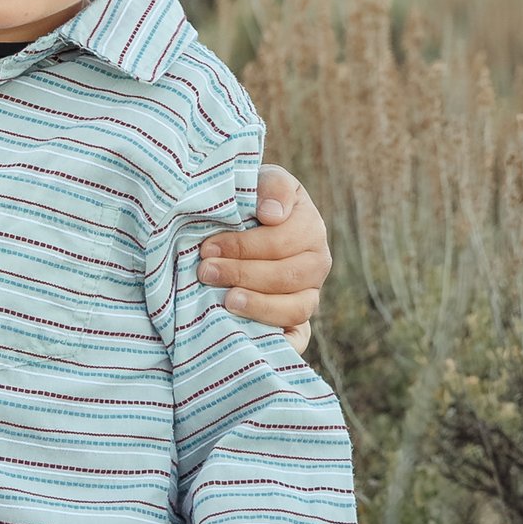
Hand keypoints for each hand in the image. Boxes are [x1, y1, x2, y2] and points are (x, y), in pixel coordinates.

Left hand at [198, 162, 329, 353]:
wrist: (239, 226)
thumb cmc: (247, 202)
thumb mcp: (260, 181)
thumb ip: (271, 187)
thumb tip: (272, 214)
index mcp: (310, 226)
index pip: (284, 242)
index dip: (245, 246)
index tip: (209, 247)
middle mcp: (316, 263)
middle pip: (289, 276)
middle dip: (243, 274)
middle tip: (205, 272)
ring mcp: (309, 294)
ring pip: (297, 308)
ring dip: (259, 306)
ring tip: (226, 301)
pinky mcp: (298, 323)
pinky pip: (298, 338)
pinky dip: (281, 343)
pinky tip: (252, 339)